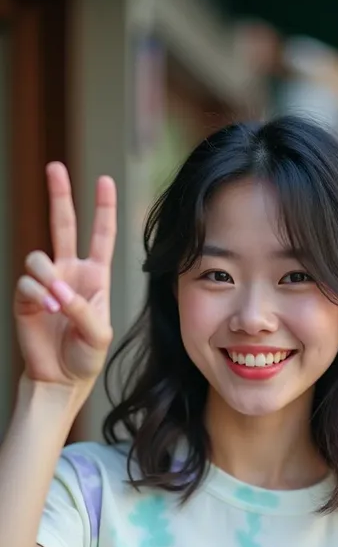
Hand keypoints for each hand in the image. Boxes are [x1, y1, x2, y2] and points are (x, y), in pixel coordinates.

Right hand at [14, 163, 116, 388]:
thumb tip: (58, 290)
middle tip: (55, 167)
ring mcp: (46, 283)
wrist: (60, 379)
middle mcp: (69, 273)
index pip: (101, 237)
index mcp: (95, 277)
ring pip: (38, 257)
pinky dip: (37, 296)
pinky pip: (26, 282)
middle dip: (60, 195)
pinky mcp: (25, 297)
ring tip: (58, 305)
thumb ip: (83, 309)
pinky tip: (47, 311)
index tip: (105, 180)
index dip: (103, 209)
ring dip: (47, 279)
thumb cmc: (85, 357)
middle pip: (63, 225)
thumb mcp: (98, 335)